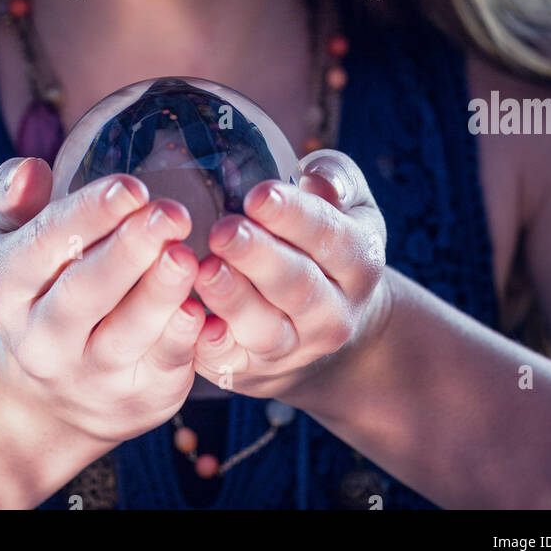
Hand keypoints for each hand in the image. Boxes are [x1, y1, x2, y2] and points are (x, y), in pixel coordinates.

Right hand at [0, 156, 207, 445]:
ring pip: (125, 335)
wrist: (57, 392)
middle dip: (128, 251)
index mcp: (7, 287)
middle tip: (171, 213)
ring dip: (158, 294)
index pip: (42, 245)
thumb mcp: (17, 243)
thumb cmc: (46, 287)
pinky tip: (202, 306)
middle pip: (83, 293)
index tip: (131, 187)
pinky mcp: (138, 398)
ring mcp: (90, 374)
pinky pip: (162, 366)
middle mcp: (42, 338)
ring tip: (186, 256)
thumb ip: (16, 200)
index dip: (88, 214)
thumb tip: (28, 168)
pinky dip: (183, 337)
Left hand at [190, 151, 389, 402]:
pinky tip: (190, 319)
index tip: (257, 194)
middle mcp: (334, 312)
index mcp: (359, 262)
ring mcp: (296, 348)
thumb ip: (336, 179)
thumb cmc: (324, 240)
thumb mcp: (347, 204)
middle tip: (223, 231)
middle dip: (258, 258)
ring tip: (204, 270)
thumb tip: (314, 178)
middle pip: (298, 287)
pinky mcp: (256, 371)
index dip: (294, 216)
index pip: (330, 237)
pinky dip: (211, 346)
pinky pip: (231, 363)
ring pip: (266, 330)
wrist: (324, 318)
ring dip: (233, 301)